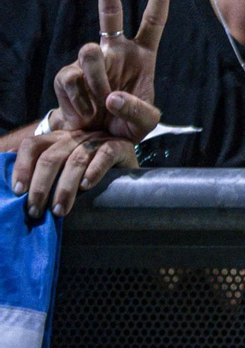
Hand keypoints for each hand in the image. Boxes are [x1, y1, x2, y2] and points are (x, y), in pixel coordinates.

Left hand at [12, 129, 139, 218]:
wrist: (127, 170)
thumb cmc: (89, 174)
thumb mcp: (62, 171)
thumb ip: (39, 173)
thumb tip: (13, 187)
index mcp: (57, 139)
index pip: (33, 145)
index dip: (22, 167)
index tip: (18, 192)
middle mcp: (75, 136)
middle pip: (51, 157)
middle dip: (40, 186)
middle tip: (35, 211)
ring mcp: (98, 139)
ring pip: (76, 159)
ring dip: (65, 187)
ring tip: (59, 210)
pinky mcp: (120, 146)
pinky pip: (105, 155)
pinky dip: (94, 171)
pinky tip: (87, 186)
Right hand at [50, 0, 169, 131]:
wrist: (96, 143)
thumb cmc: (126, 126)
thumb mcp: (146, 122)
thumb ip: (137, 110)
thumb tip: (113, 95)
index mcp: (143, 54)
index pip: (153, 20)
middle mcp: (116, 51)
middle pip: (110, 11)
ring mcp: (90, 61)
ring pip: (89, 55)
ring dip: (96, 81)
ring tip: (101, 105)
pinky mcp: (67, 77)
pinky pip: (72, 80)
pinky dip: (80, 100)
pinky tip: (85, 112)